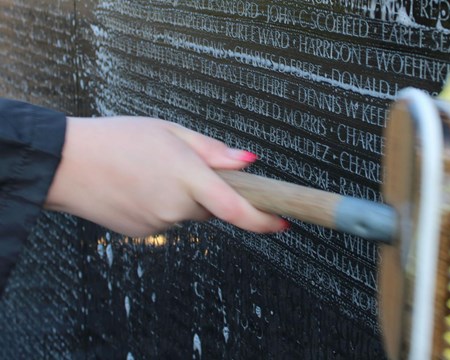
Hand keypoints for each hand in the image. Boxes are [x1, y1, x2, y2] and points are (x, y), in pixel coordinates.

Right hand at [44, 116, 286, 236]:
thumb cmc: (116, 139)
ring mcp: (158, 223)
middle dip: (207, 192)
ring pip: (186, 213)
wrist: (65, 163)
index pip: (237, 209)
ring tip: (149, 172)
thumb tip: (248, 163)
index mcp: (188, 178)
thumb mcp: (170, 131)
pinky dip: (160, 205)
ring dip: (181, 197)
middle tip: (180, 167)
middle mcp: (176, 207)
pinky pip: (165, 220)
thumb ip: (213, 151)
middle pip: (211, 207)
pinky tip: (138, 187)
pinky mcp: (141, 232)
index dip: (264, 220)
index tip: (282, 223)